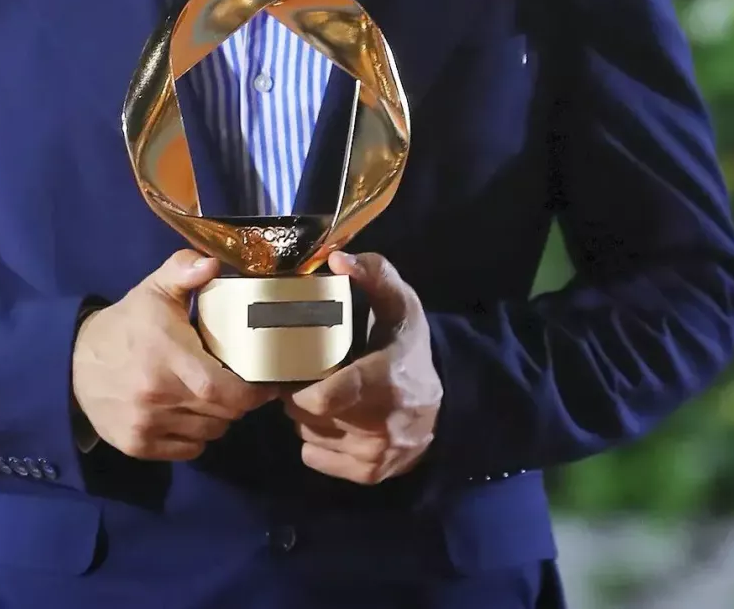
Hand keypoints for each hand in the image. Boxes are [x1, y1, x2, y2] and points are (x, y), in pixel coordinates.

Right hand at [72, 249, 276, 460]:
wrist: (74, 362)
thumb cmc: (126, 325)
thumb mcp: (153, 289)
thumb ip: (183, 270)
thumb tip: (212, 263)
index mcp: (169, 356)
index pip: (226, 390)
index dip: (253, 391)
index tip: (264, 381)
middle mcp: (159, 396)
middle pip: (224, 414)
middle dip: (238, 400)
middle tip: (236, 384)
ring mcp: (147, 424)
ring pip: (209, 433)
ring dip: (218, 417)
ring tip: (211, 397)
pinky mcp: (137, 445)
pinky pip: (188, 450)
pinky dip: (196, 436)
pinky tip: (188, 414)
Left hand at [283, 251, 441, 484]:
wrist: (445, 408)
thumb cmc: (410, 350)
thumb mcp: (402, 305)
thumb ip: (375, 275)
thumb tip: (337, 258)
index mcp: (385, 380)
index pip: (327, 397)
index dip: (299, 387)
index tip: (289, 368)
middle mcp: (380, 425)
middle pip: (307, 415)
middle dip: (295, 393)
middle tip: (300, 373)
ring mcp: (374, 455)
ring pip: (307, 434)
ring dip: (304, 416)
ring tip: (318, 394)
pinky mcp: (369, 475)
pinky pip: (313, 457)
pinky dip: (314, 440)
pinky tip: (331, 422)